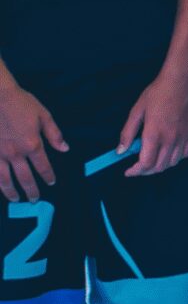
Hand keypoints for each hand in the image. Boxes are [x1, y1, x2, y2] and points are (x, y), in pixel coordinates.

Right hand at [0, 80, 64, 202]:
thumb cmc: (21, 103)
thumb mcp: (44, 115)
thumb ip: (54, 134)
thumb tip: (65, 149)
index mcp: (32, 144)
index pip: (43, 166)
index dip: (48, 176)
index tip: (51, 183)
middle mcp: (15, 153)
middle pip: (24, 178)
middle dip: (31, 190)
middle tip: (34, 200)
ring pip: (4, 179)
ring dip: (10, 192)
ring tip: (15, 199)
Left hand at [120, 65, 187, 176]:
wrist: (181, 80)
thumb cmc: (158, 92)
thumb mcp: (137, 110)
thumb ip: (127, 132)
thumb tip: (120, 150)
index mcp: (154, 134)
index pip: (145, 163)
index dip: (135, 171)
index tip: (128, 171)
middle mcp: (171, 138)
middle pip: (158, 167)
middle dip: (145, 171)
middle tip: (137, 168)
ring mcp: (183, 136)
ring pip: (172, 163)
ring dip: (160, 166)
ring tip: (151, 161)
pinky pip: (185, 154)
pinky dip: (175, 158)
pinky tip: (168, 153)